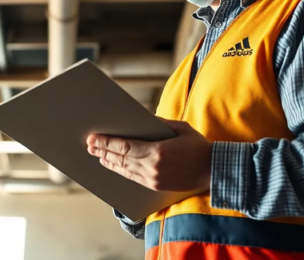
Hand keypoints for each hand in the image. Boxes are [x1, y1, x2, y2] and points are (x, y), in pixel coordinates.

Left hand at [87, 118, 212, 191]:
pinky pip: (133, 178)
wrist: (214, 170)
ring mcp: (154, 179)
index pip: (124, 147)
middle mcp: (153, 167)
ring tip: (97, 155)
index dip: (106, 143)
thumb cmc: (198, 145)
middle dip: (103, 151)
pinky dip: (120, 171)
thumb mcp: (180, 127)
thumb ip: (159, 123)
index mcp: (158, 151)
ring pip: (124, 170)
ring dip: (109, 162)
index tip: (93, 138)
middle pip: (121, 159)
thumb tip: (140, 118)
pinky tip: (112, 165)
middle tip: (89, 146)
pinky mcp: (156, 186)